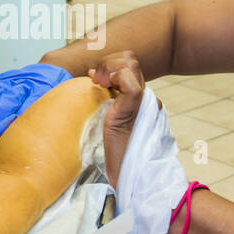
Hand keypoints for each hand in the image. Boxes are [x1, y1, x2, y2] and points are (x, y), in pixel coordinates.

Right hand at [0, 63, 71, 137]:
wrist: (52, 70)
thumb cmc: (54, 93)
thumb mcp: (57, 104)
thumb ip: (47, 116)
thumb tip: (38, 138)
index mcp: (41, 90)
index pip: (28, 104)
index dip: (15, 118)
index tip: (5, 131)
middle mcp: (25, 85)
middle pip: (10, 97)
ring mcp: (12, 81)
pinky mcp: (2, 80)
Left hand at [91, 51, 147, 187]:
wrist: (129, 174)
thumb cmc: (116, 154)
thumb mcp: (106, 121)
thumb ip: (106, 102)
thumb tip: (91, 77)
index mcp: (136, 99)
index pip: (127, 64)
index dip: (108, 65)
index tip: (93, 77)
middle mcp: (143, 96)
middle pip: (130, 58)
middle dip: (107, 62)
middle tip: (95, 80)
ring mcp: (141, 101)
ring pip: (130, 63)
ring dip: (109, 68)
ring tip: (99, 84)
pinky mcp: (135, 108)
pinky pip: (128, 80)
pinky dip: (114, 78)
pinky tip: (104, 89)